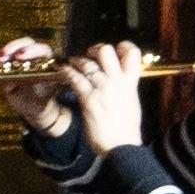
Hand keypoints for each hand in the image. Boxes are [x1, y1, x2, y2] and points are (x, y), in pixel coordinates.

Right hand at [0, 34, 80, 140]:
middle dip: (13, 47)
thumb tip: (10, 83)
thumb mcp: (42, 96)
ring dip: (0, 56)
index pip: (41, 49)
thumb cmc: (44, 99)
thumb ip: (30, 88)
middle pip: (23, 45)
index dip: (31, 50)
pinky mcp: (6, 69)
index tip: (22, 56)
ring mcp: (18, 62)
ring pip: (9, 53)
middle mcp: (32, 58)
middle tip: (5, 56)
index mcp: (46, 61)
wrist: (37, 108)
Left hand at [59, 39, 149, 158]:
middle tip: (90, 56)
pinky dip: (67, 72)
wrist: (121, 147)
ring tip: (71, 63)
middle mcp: (117, 83)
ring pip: (87, 63)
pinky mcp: (88, 99)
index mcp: (131, 83)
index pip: (132, 53)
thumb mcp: (132, 104)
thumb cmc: (126, 130)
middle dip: (96, 50)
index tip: (115, 50)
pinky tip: (62, 71)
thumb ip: (126, 88)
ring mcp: (102, 90)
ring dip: (76, 61)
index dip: (123, 46)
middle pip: (106, 51)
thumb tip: (120, 80)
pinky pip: (75, 78)